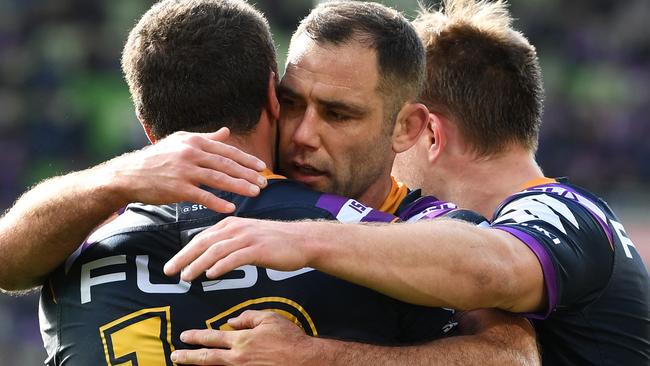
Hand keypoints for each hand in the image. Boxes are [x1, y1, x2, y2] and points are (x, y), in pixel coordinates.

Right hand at [103, 128, 266, 212]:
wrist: (129, 174)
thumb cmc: (157, 157)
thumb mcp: (180, 141)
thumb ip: (205, 138)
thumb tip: (226, 132)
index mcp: (194, 141)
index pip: (227, 150)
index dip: (247, 159)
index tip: (262, 167)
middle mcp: (191, 153)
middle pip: (227, 164)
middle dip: (248, 174)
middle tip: (265, 183)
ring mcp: (184, 170)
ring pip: (219, 179)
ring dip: (239, 187)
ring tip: (255, 193)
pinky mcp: (177, 188)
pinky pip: (202, 196)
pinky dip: (218, 202)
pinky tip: (231, 208)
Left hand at [164, 217, 311, 280]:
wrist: (302, 240)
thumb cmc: (276, 241)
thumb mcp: (248, 237)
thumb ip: (230, 244)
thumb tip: (211, 258)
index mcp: (231, 223)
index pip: (202, 238)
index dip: (184, 252)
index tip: (172, 265)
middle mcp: (236, 228)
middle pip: (203, 242)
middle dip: (183, 257)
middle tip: (169, 271)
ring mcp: (247, 237)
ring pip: (216, 250)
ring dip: (198, 264)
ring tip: (186, 276)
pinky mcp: (258, 249)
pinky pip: (235, 257)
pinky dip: (221, 265)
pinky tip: (210, 274)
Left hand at [171, 310, 314, 364]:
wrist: (305, 360)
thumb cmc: (289, 339)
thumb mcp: (269, 318)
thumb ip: (248, 317)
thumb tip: (232, 322)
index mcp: (242, 340)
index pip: (213, 338)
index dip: (196, 337)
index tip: (184, 336)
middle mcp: (239, 358)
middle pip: (207, 358)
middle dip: (188, 357)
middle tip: (175, 355)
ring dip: (200, 365)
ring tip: (186, 363)